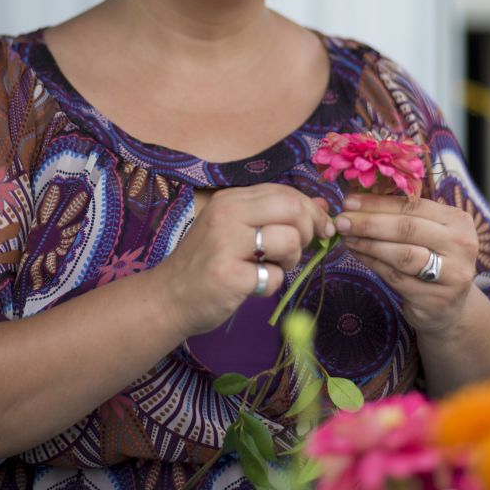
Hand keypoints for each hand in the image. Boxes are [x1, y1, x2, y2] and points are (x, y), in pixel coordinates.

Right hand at [161, 184, 335, 337]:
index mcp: (230, 199)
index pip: (285, 192)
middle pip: (292, 209)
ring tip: (271, 268)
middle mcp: (227, 214)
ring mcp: (226, 244)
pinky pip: (275, 277)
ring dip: (291, 260)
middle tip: (300, 249)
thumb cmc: (206, 262)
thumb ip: (273, 214)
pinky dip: (271, 285)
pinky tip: (252, 285)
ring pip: (290, 240)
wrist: (167, 297)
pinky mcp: (229, 276)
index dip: (311, 210)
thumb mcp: (235, 228)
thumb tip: (322, 204)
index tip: (321, 228)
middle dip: (309, 230)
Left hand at [334, 192, 478, 334]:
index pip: (413, 206)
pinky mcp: (436, 299)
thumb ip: (402, 215)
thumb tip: (357, 198)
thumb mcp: (428, 232)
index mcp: (458, 220)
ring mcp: (452, 275)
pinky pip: (396, 277)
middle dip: (369, 223)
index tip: (349, 201)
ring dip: (368, 244)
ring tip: (346, 237)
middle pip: (408, 229)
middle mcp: (461, 246)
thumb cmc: (433, 259)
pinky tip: (358, 254)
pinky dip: (373, 263)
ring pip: (402, 255)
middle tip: (341, 220)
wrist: (450, 306)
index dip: (378, 203)